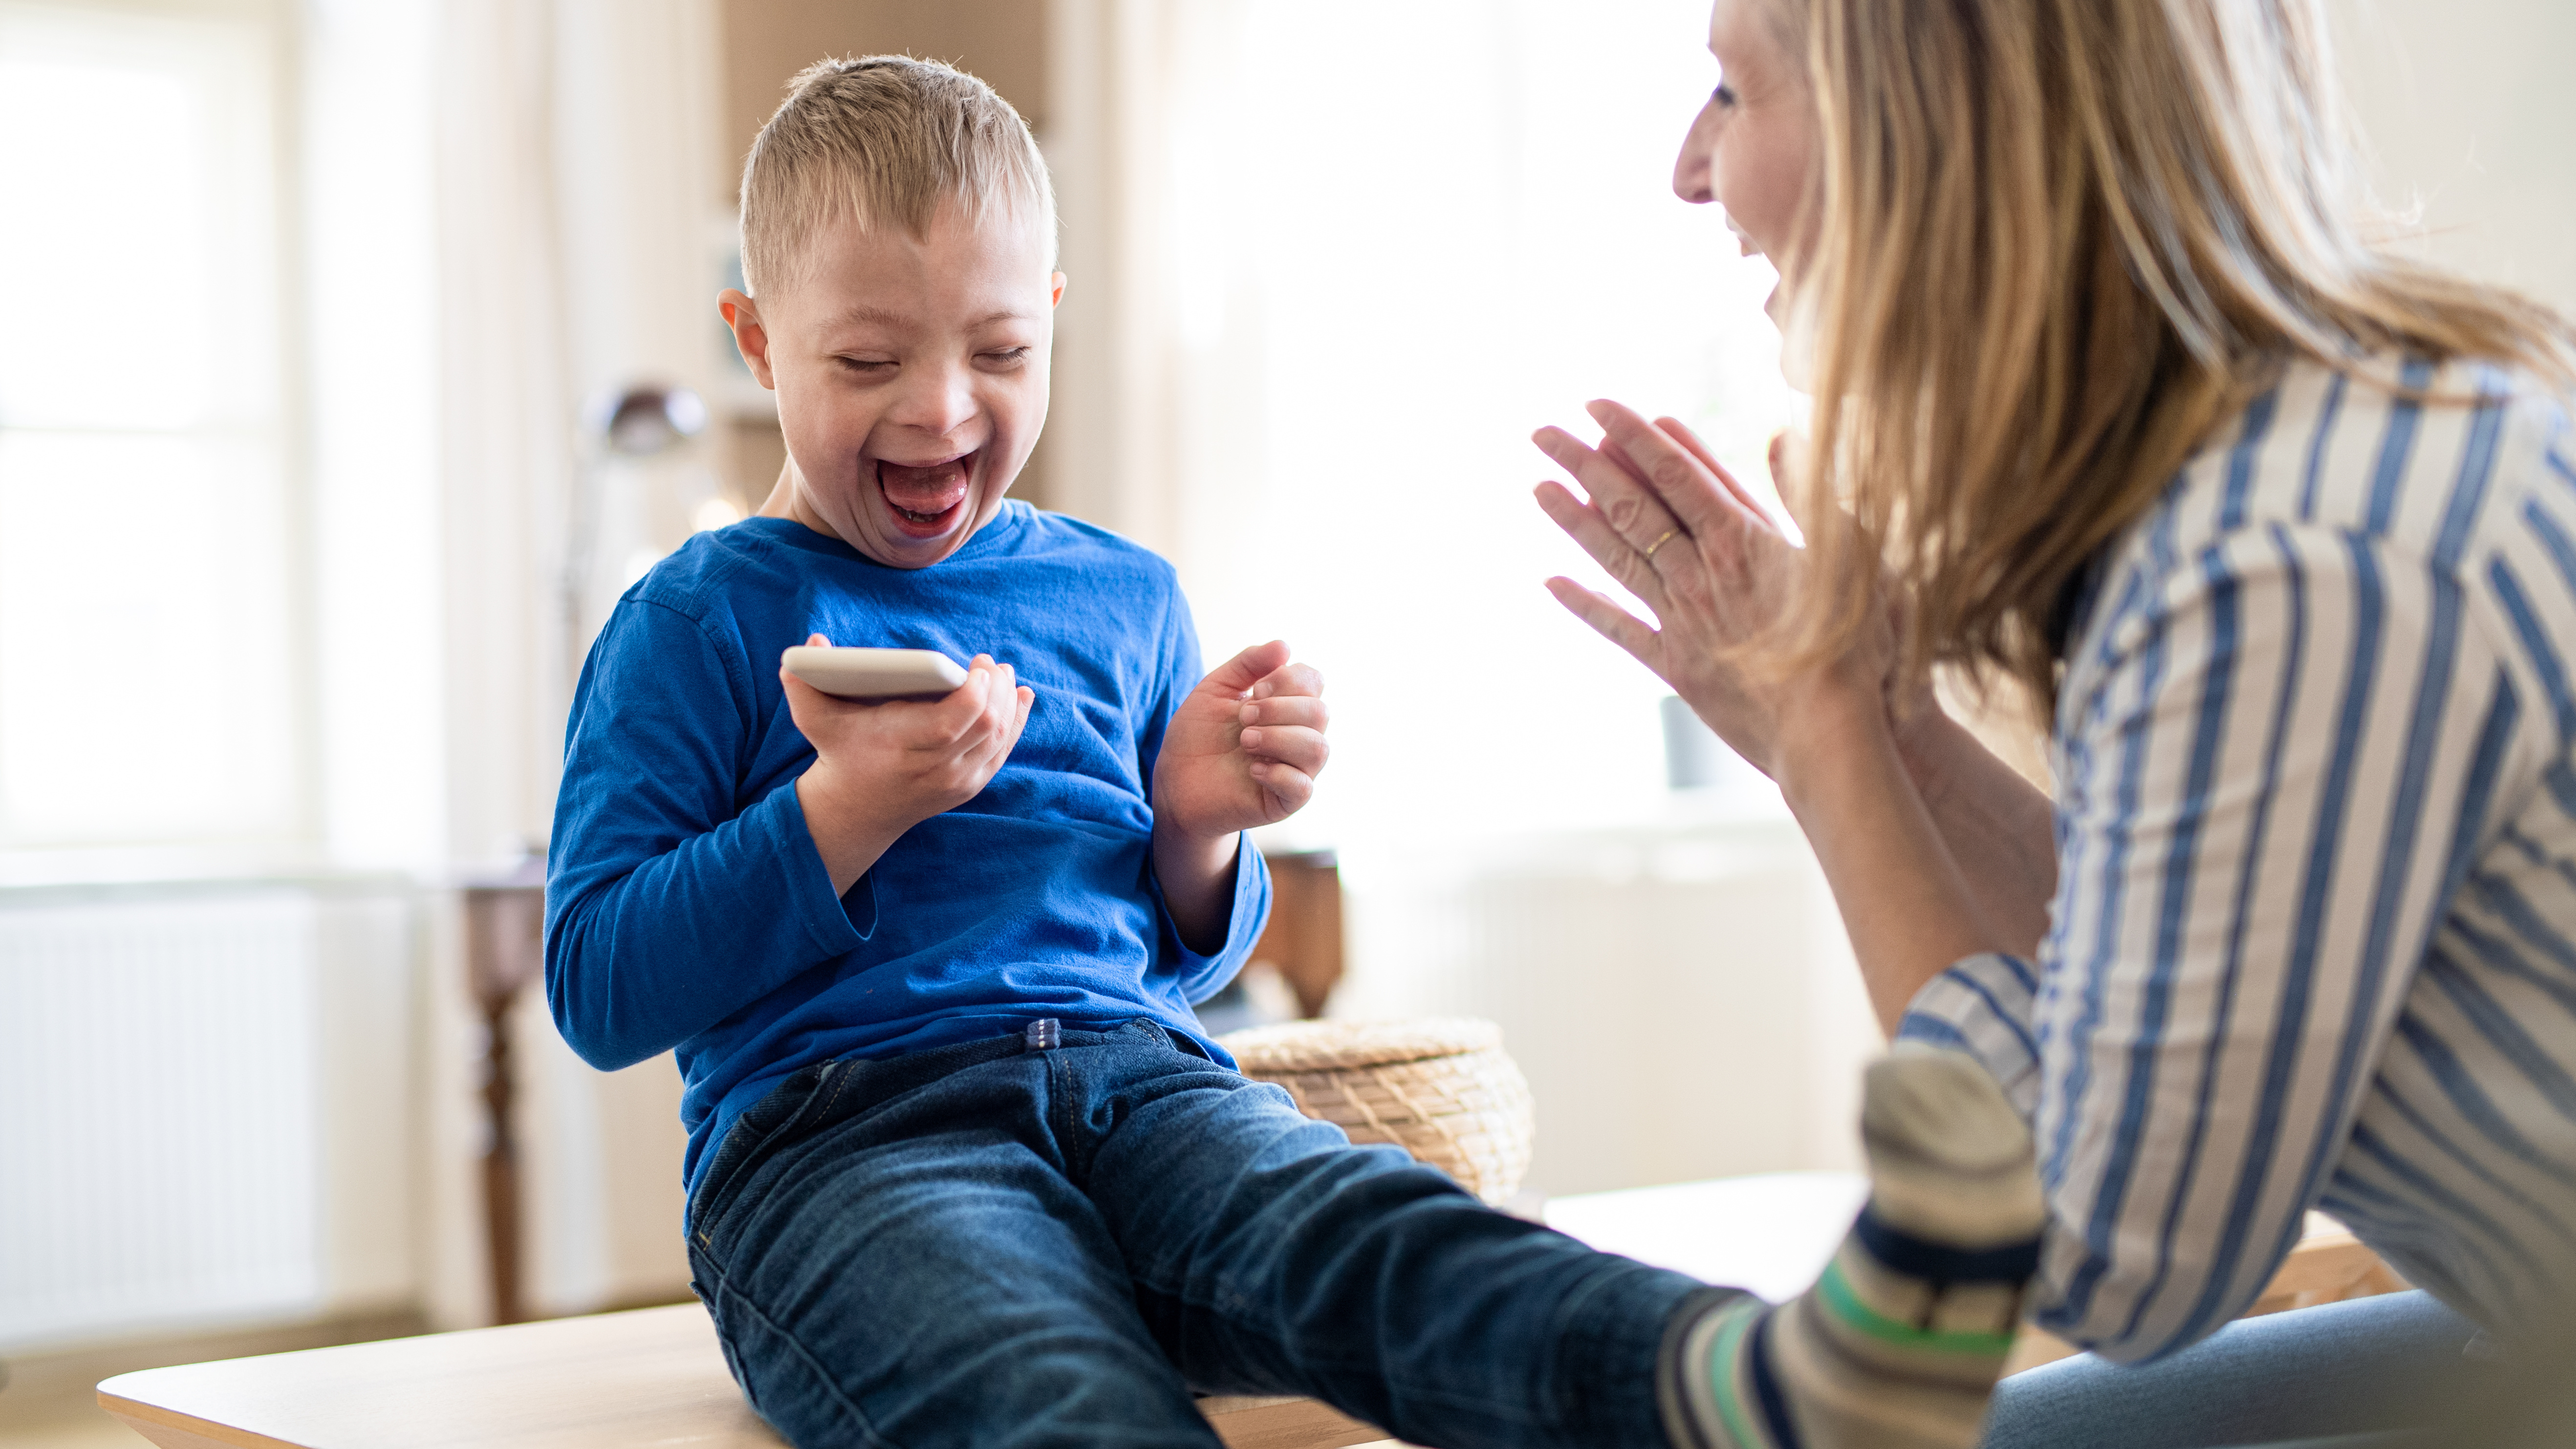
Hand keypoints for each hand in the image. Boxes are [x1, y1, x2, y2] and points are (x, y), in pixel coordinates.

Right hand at [784, 633, 1033, 891]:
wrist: (855, 811)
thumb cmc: (839, 753)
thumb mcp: (813, 718)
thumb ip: (802, 680)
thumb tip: (812, 641)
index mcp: (906, 745)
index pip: (959, 718)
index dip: (978, 688)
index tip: (978, 662)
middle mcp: (938, 768)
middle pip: (988, 724)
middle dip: (997, 688)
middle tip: (991, 662)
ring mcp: (958, 781)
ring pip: (1001, 737)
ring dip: (1009, 702)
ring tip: (1004, 674)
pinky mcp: (969, 786)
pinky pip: (1003, 752)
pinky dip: (1016, 723)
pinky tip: (1020, 698)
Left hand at [1151, 640, 1328, 842]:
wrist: (1173, 782)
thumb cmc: (1196, 736)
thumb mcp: (1215, 690)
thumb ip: (1248, 664)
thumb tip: (1285, 646)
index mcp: (1285, 706)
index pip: (1314, 682)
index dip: (1289, 680)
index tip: (1255, 690)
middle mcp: (1297, 736)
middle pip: (1320, 712)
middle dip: (1279, 709)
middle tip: (1243, 719)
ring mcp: (1293, 770)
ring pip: (1318, 748)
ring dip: (1278, 738)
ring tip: (1245, 741)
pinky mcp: (1283, 802)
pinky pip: (1303, 787)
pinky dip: (1278, 773)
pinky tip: (1252, 770)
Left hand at [1531, 400, 1893, 779]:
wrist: (1830, 731)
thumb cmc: (1855, 642)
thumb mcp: (1851, 552)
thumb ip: (1809, 492)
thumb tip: (1781, 434)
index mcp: (1740, 540)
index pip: (1673, 472)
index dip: (1632, 435)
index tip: (1595, 405)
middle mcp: (1699, 574)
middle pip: (1631, 507)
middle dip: (1585, 464)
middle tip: (1542, 433)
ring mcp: (1682, 621)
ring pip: (1616, 558)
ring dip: (1574, 521)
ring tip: (1538, 488)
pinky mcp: (1677, 666)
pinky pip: (1621, 628)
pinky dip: (1586, 604)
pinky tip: (1551, 584)